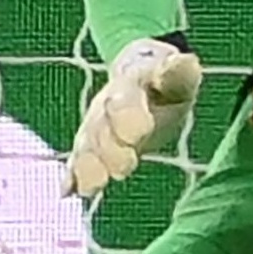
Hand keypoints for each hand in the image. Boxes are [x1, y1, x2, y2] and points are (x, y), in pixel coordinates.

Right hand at [67, 37, 200, 197]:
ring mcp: (94, 124)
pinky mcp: (89, 144)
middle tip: (126, 168)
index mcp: (129, 83)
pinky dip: (72, 175)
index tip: (140, 133)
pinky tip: (67, 191)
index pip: (124, 97)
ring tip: (93, 188)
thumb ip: (178, 72)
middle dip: (110, 148)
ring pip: (87, 145)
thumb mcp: (178, 74)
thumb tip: (185, 61)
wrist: (139, 75)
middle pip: (102, 126)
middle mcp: (105, 104)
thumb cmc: (165, 81)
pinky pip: (78, 159)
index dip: (128, 114)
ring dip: (89, 166)